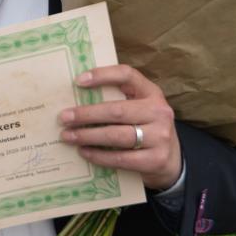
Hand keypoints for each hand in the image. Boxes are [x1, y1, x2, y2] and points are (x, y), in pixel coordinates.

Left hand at [59, 65, 181, 190]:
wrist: (172, 160)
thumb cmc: (144, 127)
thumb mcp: (138, 108)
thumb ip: (118, 99)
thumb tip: (75, 99)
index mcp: (151, 92)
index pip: (127, 75)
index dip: (102, 75)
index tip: (77, 81)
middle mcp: (159, 112)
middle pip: (116, 110)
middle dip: (86, 114)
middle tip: (63, 118)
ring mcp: (160, 137)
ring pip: (116, 135)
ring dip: (87, 136)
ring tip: (68, 136)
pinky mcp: (156, 160)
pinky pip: (120, 158)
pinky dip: (98, 155)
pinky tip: (84, 152)